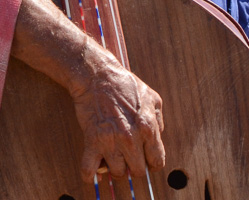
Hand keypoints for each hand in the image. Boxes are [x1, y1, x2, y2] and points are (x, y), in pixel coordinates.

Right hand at [70, 43, 164, 180]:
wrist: (98, 75)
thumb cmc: (125, 84)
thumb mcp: (152, 98)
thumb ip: (158, 121)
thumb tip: (158, 139)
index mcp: (148, 127)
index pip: (157, 161)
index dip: (152, 163)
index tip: (147, 160)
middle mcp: (131, 138)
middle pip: (138, 171)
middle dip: (135, 165)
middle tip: (130, 155)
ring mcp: (111, 142)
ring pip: (118, 173)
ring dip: (116, 166)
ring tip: (114, 155)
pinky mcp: (92, 142)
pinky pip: (90, 171)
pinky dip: (91, 174)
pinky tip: (95, 167)